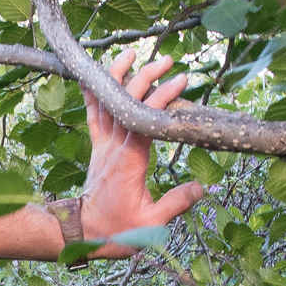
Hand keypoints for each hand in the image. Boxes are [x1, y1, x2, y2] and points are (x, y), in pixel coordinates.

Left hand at [74, 50, 209, 254]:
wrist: (85, 233)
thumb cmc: (118, 231)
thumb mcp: (151, 224)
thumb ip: (175, 203)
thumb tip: (201, 188)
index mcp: (130, 160)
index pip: (146, 119)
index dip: (162, 96)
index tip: (181, 79)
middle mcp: (114, 146)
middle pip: (128, 101)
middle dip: (146, 76)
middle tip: (167, 60)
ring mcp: (103, 145)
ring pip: (107, 101)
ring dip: (118, 75)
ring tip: (131, 53)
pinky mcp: (97, 147)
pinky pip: (93, 114)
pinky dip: (93, 92)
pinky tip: (94, 74)